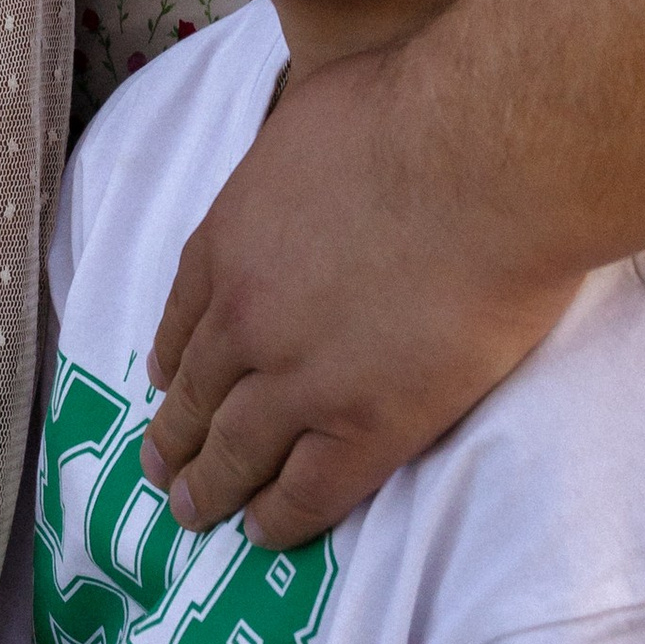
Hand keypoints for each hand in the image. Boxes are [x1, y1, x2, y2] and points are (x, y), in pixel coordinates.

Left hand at [143, 40, 577, 546]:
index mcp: (227, 241)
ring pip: (234, 455)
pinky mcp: (366, 428)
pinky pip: (306, 495)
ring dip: (208, 491)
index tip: (164, 384)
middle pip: (194, 395)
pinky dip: (279, 522)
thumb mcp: (314, 107)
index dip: (172, 359)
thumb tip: (311, 143)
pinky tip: (267, 536)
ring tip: (195, 515)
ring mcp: (298, 381)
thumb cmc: (415, 109)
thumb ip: (296, 151)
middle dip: (175, 438)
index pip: (181, 317)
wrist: (483, 162)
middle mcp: (243, 319)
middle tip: (162, 472)